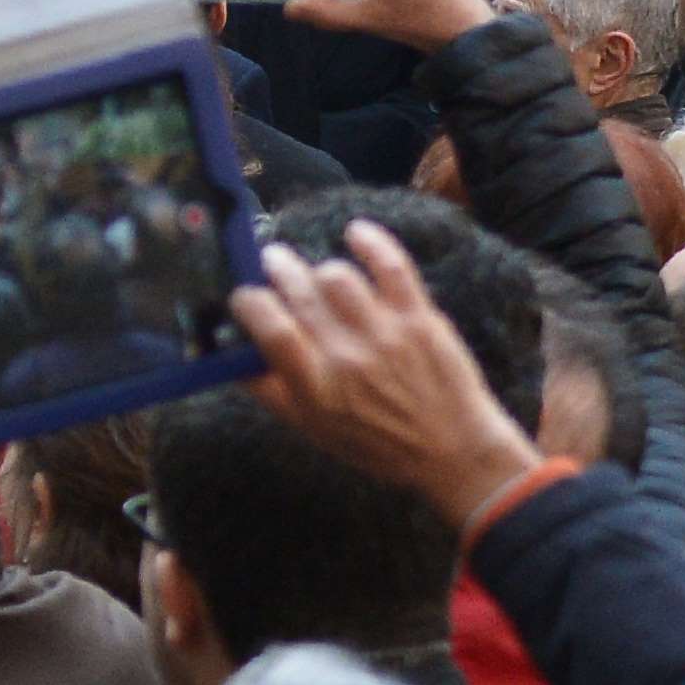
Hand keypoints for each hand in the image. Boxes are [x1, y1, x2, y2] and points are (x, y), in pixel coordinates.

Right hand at [232, 218, 547, 524]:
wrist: (453, 452)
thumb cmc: (377, 444)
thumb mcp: (313, 429)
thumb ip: (271, 391)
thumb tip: (232, 358)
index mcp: (315, 387)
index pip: (269, 328)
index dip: (249, 302)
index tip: (246, 297)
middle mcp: (347, 357)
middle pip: (300, 292)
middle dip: (278, 270)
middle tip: (274, 265)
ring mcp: (386, 334)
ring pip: (338, 276)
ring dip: (319, 269)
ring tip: (316, 275)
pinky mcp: (419, 318)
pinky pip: (392, 266)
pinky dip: (372, 242)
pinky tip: (355, 232)